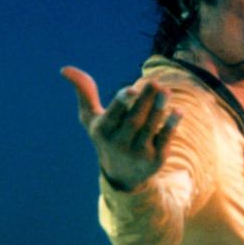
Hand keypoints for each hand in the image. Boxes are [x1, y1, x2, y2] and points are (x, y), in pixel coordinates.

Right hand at [61, 66, 180, 191]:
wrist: (122, 175)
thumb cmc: (107, 136)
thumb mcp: (93, 118)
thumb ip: (85, 93)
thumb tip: (65, 69)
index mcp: (103, 131)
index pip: (113, 116)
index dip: (122, 103)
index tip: (131, 89)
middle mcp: (119, 144)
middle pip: (134, 121)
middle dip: (145, 102)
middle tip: (156, 82)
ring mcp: (138, 153)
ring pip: (149, 129)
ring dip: (159, 110)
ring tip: (166, 92)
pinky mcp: (155, 159)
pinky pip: (164, 140)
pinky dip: (171, 126)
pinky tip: (178, 111)